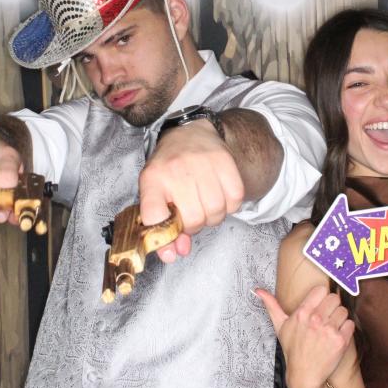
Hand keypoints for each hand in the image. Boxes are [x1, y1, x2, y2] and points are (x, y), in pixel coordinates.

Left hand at [138, 121, 243, 262]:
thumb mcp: (156, 193)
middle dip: (194, 225)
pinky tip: (220, 195)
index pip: (154, 216)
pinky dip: (230, 205)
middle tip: (192, 214)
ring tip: (205, 204)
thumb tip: (175, 254)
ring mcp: (201, 163)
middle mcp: (176, 169)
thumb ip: (163, 226)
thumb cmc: (170, 170)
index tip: (170, 242)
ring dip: (213, 216)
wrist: (189, 134)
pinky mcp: (225, 160)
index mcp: (152, 179)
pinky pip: (235, 200)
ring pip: (216, 212)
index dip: (163, 238)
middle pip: (192, 219)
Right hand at [255, 286, 353, 387]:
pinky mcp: (340, 341)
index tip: (319, 305)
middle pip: (335, 298)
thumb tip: (258, 290)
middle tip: (326, 318)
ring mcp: (328, 330)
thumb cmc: (293, 350)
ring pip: (343, 311)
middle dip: (332, 307)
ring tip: (330, 329)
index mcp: (301, 313)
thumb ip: (271, 305)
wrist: (304, 376)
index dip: (322, 297)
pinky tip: (336, 336)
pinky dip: (346, 329)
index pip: (321, 290)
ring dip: (339, 319)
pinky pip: (350, 324)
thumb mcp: (280, 326)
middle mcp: (315, 319)